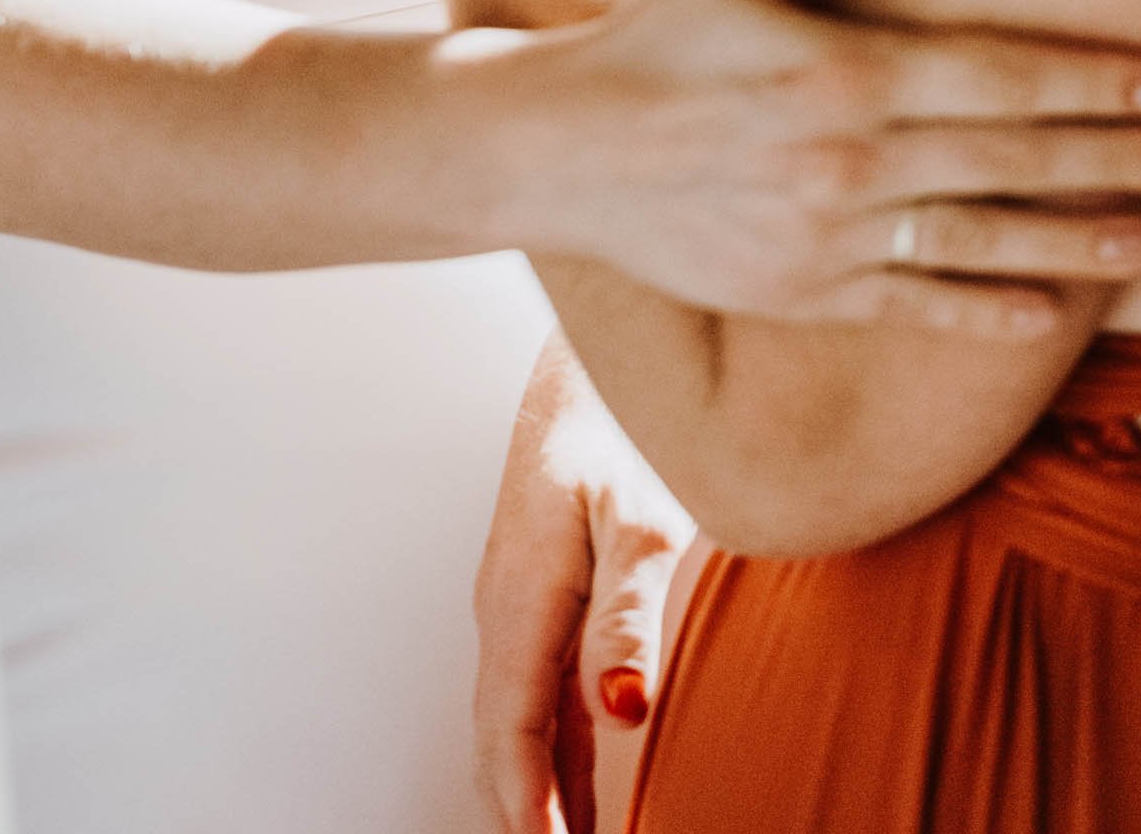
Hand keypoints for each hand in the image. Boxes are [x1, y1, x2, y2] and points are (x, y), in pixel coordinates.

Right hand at [473, 334, 692, 833]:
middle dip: (520, 813)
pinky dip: (555, 756)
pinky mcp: (545, 595)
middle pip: (501, 737)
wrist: (592, 354)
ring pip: (517, 722)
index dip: (526, 804)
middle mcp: (506, 605)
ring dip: (538, 792)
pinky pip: (539, 695)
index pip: (511, 725)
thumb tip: (621, 706)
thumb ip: (629, 611)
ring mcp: (521, 601)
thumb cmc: (618, 418)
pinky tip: (584, 795)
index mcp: (520, 590)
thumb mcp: (639, 512)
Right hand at [517, 0, 1140, 334]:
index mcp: (841, 70)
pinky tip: (1049, 312)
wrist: (562, 151)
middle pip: (1010, 157)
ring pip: (982, 240)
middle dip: (1112, 155)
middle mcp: (848, 159)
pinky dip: (988, 310)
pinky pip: (919, 306)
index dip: (1090, 80)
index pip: (997, 75)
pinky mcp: (807, 291)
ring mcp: (830, 235)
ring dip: (1075, 240)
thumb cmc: (654, 41)